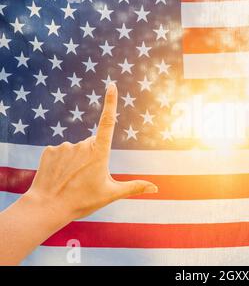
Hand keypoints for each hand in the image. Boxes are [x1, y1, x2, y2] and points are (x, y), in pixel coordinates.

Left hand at [24, 83, 157, 222]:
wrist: (47, 208)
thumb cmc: (82, 201)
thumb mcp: (111, 194)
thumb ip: (134, 187)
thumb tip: (156, 188)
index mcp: (99, 152)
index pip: (107, 122)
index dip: (110, 102)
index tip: (111, 85)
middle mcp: (82, 145)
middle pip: (92, 146)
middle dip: (92, 158)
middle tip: (86, 180)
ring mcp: (64, 146)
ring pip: (76, 150)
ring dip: (76, 162)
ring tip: (70, 181)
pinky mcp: (49, 150)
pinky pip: (60, 153)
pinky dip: (61, 163)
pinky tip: (58, 177)